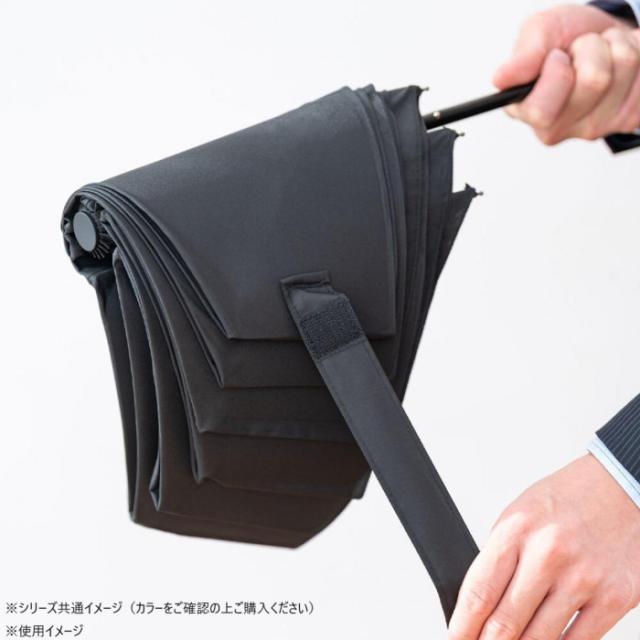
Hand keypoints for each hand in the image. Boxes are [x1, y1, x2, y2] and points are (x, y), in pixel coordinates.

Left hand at [447, 454, 639, 638]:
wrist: (620, 487)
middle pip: (505, 622)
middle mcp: (548, 554)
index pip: (478, 591)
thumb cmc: (565, 500)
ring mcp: (583, 578)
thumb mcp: (518, 515)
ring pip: (539, 639)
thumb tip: (481, 604)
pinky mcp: (615, 598)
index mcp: (516, 530)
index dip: (461, 626)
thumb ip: (500, 557)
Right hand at [494, 4, 639, 144]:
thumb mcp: (539, 32)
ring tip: (600, 54)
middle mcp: (558, 127)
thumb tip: (501, 78)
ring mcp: (594, 127)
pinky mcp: (627, 120)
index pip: (541, 111)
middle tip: (578, 54)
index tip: (556, 58)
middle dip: (590, 51)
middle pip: (592, 82)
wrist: (602, 36)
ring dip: (615, 50)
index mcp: (526, 110)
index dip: (556, 73)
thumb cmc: (567, 38)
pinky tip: (619, 66)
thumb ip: (522, 56)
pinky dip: (635, 57)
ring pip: (621, 73)